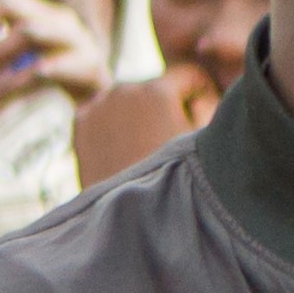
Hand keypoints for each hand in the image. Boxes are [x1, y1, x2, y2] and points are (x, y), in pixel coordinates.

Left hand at [0, 0, 111, 114]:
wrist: (103, 97)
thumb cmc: (52, 75)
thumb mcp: (23, 57)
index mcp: (37, 10)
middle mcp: (56, 17)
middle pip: (9, 8)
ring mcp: (75, 40)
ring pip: (25, 36)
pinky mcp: (88, 66)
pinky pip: (44, 70)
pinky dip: (13, 86)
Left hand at [70, 72, 203, 186]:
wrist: (124, 217)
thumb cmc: (174, 185)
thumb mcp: (205, 144)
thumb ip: (212, 110)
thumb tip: (206, 95)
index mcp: (158, 91)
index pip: (190, 75)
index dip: (204, 97)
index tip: (202, 123)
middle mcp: (124, 88)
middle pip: (160, 85)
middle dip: (170, 105)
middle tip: (175, 141)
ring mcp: (98, 103)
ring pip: (132, 97)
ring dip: (143, 112)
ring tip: (148, 147)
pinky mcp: (81, 120)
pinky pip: (107, 109)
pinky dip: (116, 122)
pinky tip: (125, 148)